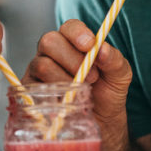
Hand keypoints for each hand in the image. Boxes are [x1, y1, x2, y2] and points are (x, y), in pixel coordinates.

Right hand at [25, 18, 132, 137]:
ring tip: (81, 92)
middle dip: (71, 59)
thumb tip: (102, 49)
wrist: (101, 123)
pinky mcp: (30, 91)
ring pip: (42, 64)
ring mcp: (38, 72)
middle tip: (92, 76)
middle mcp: (51, 53)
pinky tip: (66, 102)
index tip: (90, 45)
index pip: (69, 27)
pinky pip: (33, 88)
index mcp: (72, 43)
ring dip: (65, 79)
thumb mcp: (120, 76)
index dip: (77, 33)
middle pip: (49, 41)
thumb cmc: (108, 95)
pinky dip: (53, 95)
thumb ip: (114, 60)